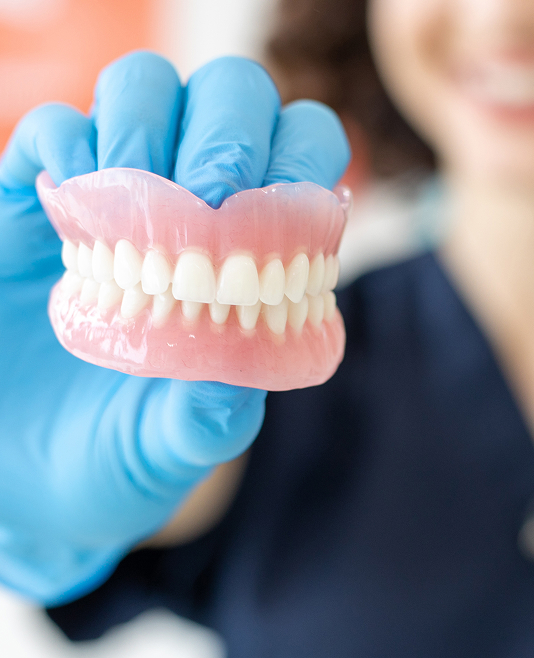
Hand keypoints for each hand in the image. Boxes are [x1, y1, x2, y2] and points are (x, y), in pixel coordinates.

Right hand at [0, 51, 349, 604]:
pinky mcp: (32, 209)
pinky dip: (66, 149)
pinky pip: (50, 133)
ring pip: (144, 91)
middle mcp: (189, 219)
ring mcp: (111, 206)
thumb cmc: (113, 466)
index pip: (301, 167)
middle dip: (230, 129)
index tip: (276, 213)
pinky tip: (72, 208)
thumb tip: (236, 386)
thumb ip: (207, 424)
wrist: (21, 486)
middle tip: (212, 194)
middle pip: (230, 99)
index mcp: (250, 268)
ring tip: (137, 205)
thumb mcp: (169, 456)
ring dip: (148, 126)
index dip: (300, 164)